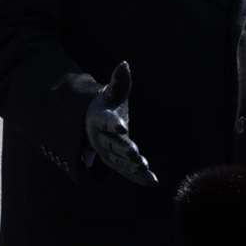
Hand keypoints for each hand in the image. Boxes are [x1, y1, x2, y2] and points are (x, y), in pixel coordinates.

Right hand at [85, 62, 158, 186]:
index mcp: (99, 119)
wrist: (93, 123)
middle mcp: (100, 138)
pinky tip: (153, 181)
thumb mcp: (112, 93)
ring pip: (119, 161)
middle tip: (136, 155)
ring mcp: (107, 152)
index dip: (113, 123)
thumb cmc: (107, 104)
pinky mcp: (115, 162)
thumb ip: (118, 81)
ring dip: (132, 167)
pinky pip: (127, 172)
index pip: (106, 121)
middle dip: (124, 150)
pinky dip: (139, 177)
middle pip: (112, 145)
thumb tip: (124, 64)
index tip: (123, 125)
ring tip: (144, 169)